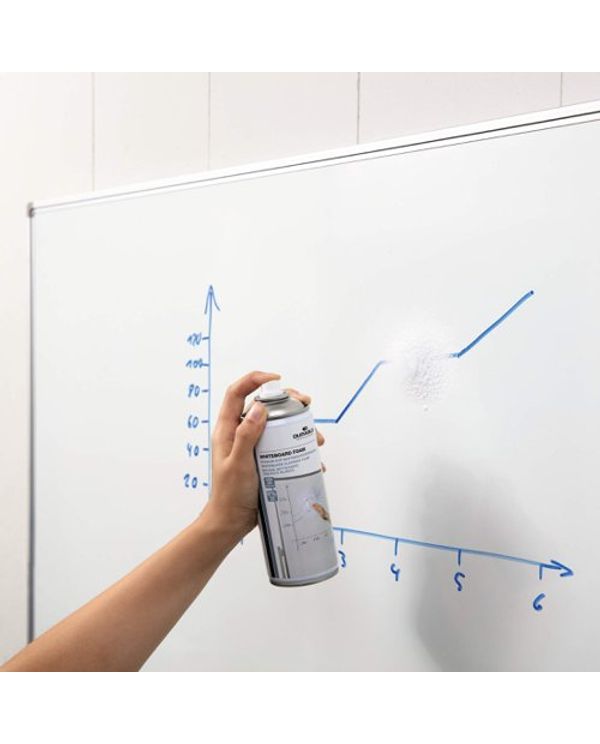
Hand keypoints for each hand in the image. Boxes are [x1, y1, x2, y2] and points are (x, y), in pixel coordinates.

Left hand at [204, 371, 324, 539]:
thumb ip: (246, 434)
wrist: (232, 521)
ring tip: (315, 437)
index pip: (237, 393)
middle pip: (263, 404)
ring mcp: (254, 445)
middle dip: (287, 400)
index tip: (277, 380)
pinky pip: (284, 445)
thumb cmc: (229, 494)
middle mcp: (241, 432)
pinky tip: (313, 458)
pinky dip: (300, 447)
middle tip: (305, 403)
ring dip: (298, 426)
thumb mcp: (238, 463)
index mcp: (227, 428)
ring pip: (278, 424)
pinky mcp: (266, 458)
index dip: (254, 379)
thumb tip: (260, 406)